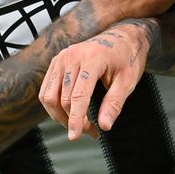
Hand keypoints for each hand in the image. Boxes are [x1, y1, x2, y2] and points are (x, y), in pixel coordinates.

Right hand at [39, 21, 151, 139]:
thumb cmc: (127, 58)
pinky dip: (54, 105)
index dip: (75, 119)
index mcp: (93, 58)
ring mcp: (62, 57)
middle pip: (63, 99)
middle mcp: (73, 56)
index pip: (78, 95)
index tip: (75, 136)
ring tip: (78, 124)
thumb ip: (114, 104)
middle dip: (73, 120)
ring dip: (60, 116)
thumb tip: (104, 126)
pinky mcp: (57, 61)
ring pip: (48, 96)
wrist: (121, 36)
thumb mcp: (128, 81)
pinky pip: (47, 89)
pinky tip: (68, 112)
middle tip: (91, 132)